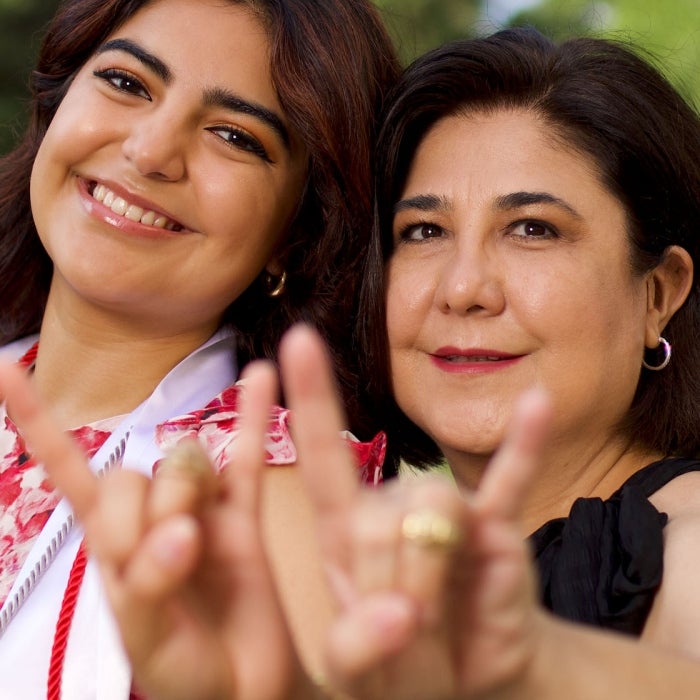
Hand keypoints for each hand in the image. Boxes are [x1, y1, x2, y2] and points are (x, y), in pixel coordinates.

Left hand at [0, 360, 308, 699]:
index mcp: (112, 547)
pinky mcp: (244, 515)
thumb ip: (150, 584)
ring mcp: (202, 512)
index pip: (72, 474)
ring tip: (202, 535)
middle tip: (171, 555)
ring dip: (189, 485)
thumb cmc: (186, 673)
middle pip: (136, 470)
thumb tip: (182, 529)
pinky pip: (248, 456)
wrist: (246, 690)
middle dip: (147, 507)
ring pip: (187, 461)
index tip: (6, 368)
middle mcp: (152, 519)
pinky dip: (254, 414)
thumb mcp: (147, 642)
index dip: (37, 424)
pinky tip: (262, 375)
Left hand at [276, 326, 551, 699]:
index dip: (311, 397)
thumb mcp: (357, 669)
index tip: (298, 338)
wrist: (465, 683)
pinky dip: (524, 447)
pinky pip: (510, 481)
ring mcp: (448, 513)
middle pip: (379, 517)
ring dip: (432, 576)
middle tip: (405, 627)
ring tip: (438, 611)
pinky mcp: (498, 529)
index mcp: (347, 528)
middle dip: (390, 585)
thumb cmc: (400, 664)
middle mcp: (394, 506)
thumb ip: (357, 646)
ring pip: (432, 512)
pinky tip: (539, 404)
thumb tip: (405, 609)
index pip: (323, 455)